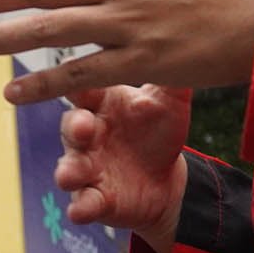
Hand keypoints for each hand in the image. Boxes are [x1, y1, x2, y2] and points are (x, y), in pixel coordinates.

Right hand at [56, 85, 190, 252]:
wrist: (166, 177)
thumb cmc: (159, 130)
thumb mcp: (169, 102)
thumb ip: (171, 77)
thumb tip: (185, 42)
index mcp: (102, 102)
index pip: (84, 86)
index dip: (78, 80)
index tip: (78, 72)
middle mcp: (88, 133)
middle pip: (70, 125)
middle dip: (73, 127)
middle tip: (83, 127)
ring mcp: (88, 167)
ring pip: (69, 167)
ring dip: (68, 171)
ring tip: (71, 176)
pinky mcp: (94, 198)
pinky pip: (82, 204)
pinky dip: (81, 208)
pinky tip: (82, 210)